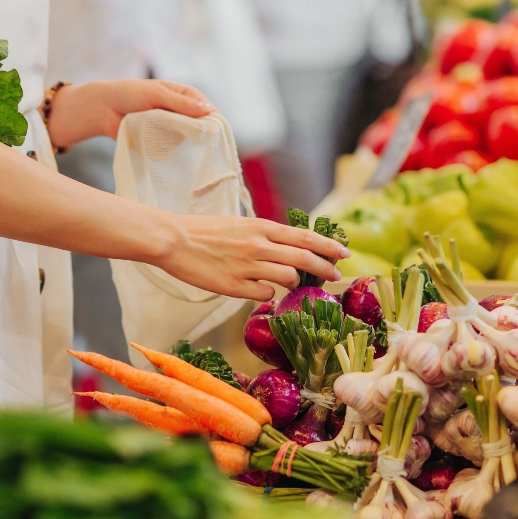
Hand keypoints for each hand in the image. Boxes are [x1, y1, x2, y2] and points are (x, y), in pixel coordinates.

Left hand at [46, 79, 213, 148]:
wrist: (104, 109)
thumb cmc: (130, 94)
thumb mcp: (156, 94)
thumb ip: (180, 103)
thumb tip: (207, 110)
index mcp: (184, 96)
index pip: (207, 109)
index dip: (211, 120)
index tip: (213, 133)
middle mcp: (181, 112)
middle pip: (200, 127)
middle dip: (195, 133)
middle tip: (188, 138)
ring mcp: (171, 128)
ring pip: (186, 140)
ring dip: (176, 140)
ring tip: (160, 134)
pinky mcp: (160, 141)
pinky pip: (170, 149)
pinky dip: (165, 148)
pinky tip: (154, 143)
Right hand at [148, 214, 349, 301]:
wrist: (174, 240)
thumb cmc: (205, 232)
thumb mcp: (240, 225)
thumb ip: (264, 236)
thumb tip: (288, 249)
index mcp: (261, 226)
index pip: (304, 236)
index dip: (328, 245)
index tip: (344, 253)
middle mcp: (258, 245)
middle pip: (304, 258)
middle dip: (325, 268)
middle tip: (336, 276)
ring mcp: (247, 266)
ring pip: (288, 278)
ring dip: (294, 283)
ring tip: (289, 283)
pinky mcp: (234, 286)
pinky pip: (264, 293)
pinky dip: (267, 293)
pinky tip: (258, 289)